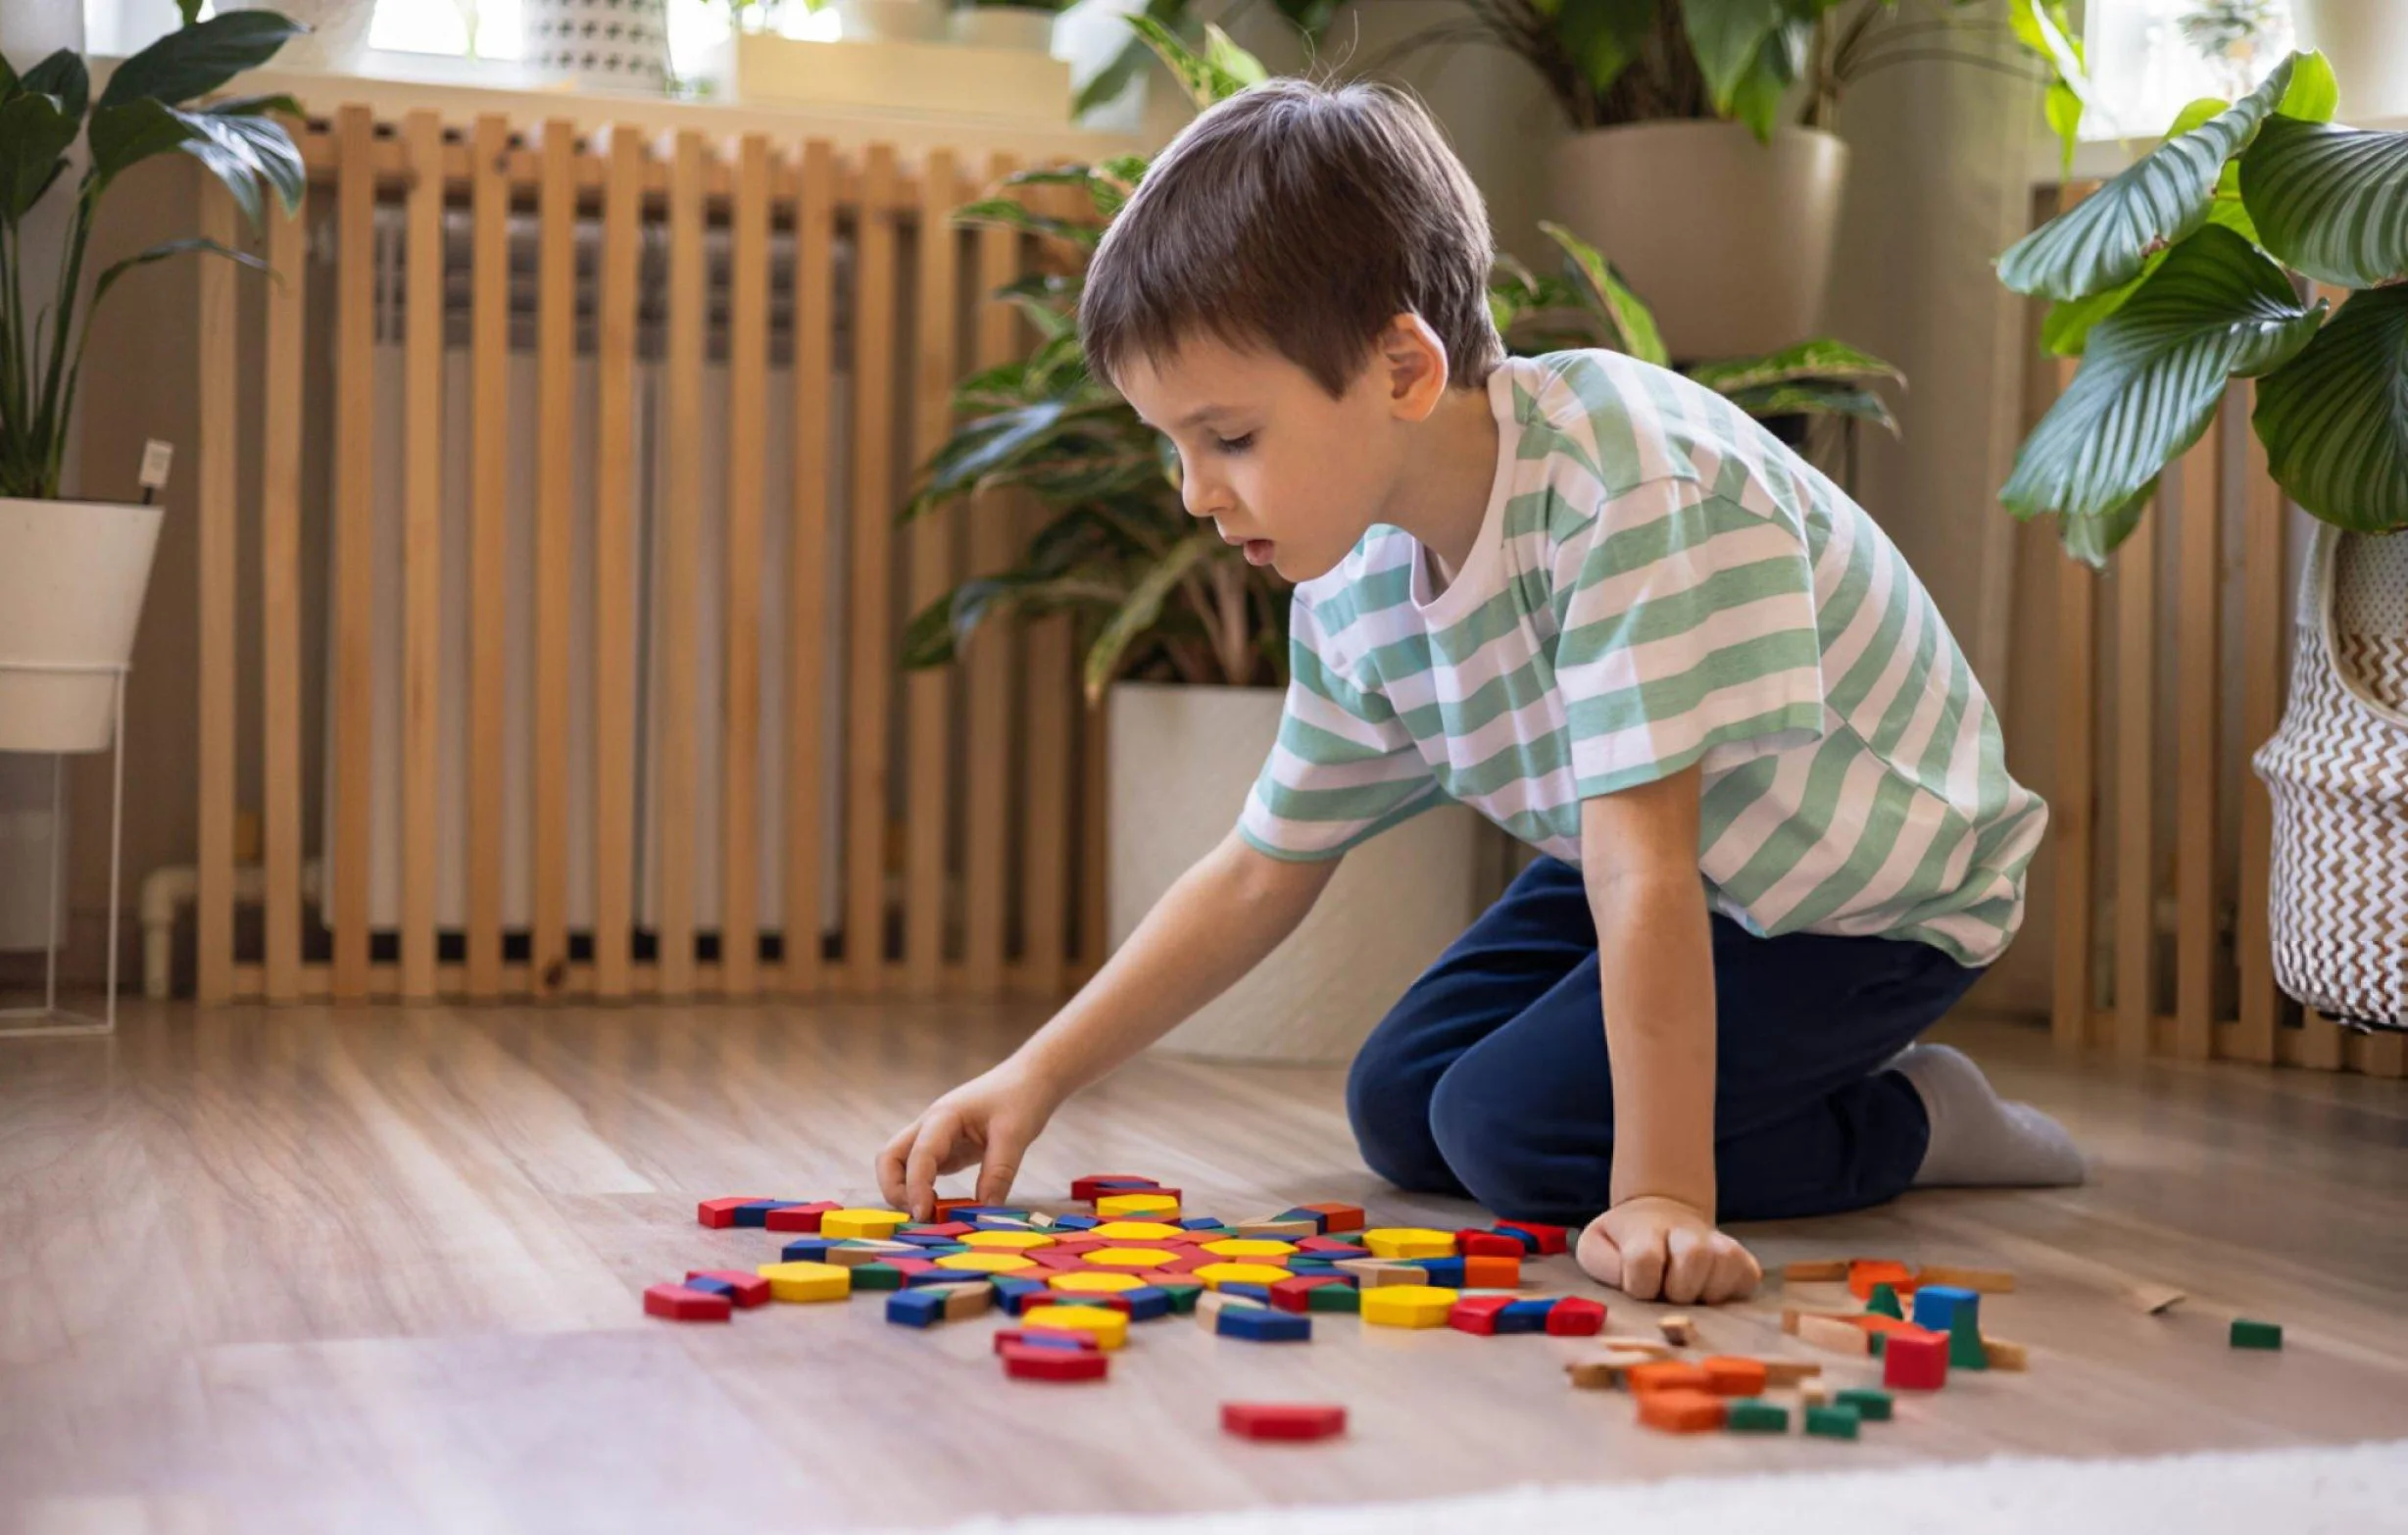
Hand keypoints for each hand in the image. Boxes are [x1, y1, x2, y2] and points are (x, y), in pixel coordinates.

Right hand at [875, 1059, 1060, 1220]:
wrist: (1032, 1076)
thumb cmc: (1022, 1097)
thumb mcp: (1016, 1134)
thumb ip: (999, 1172)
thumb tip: (985, 1210)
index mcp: (944, 1117)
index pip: (918, 1155)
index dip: (915, 1187)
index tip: (924, 1214)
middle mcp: (931, 1126)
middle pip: (890, 1157)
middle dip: (894, 1189)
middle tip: (919, 1215)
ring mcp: (936, 1136)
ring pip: (901, 1164)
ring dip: (905, 1190)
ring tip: (930, 1214)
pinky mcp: (948, 1147)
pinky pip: (924, 1170)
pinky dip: (924, 1189)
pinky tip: (942, 1206)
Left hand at [1576, 1195, 1759, 1303]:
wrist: (1661, 1217)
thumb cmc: (1625, 1243)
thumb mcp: (1597, 1248)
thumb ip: (1604, 1266)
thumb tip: (1630, 1287)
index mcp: (1645, 1228)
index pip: (1644, 1260)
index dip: (1639, 1285)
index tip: (1637, 1288)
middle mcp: (1687, 1231)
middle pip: (1693, 1256)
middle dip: (1677, 1289)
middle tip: (1667, 1293)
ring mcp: (1719, 1243)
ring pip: (1725, 1266)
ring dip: (1704, 1292)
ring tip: (1687, 1292)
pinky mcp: (1743, 1260)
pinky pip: (1748, 1278)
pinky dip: (1731, 1293)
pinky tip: (1709, 1292)